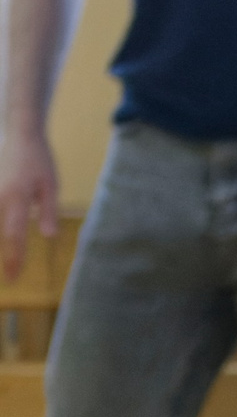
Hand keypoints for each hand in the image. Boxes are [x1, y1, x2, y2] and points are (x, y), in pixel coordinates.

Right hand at [0, 129, 59, 284]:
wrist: (20, 136)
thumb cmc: (39, 160)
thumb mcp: (51, 185)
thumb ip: (48, 211)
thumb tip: (48, 236)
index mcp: (16, 198)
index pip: (14, 236)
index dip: (14, 258)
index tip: (13, 277)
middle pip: (1, 233)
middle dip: (6, 256)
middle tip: (11, 280)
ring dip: (3, 243)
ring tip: (10, 267)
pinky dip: (2, 226)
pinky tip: (7, 235)